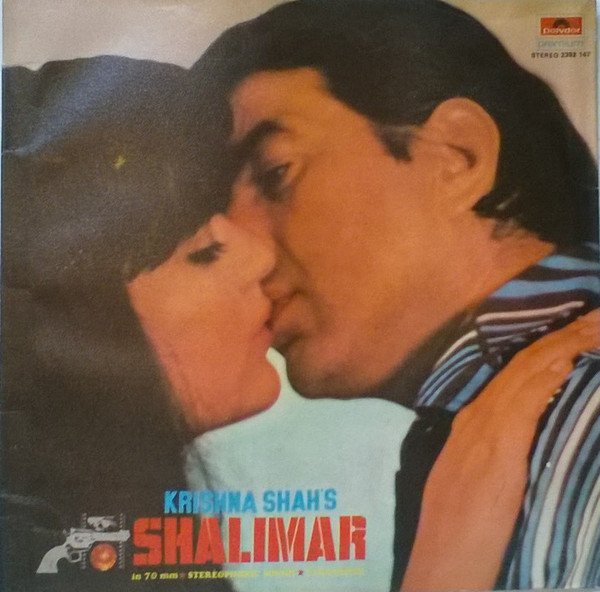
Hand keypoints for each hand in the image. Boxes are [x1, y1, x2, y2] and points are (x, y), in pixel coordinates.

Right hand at [401, 309, 599, 590]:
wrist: (443, 555)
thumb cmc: (457, 525)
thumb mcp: (467, 476)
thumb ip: (489, 448)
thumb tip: (514, 431)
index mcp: (470, 423)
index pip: (511, 374)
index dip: (543, 348)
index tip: (573, 330)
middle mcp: (477, 417)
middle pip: (522, 366)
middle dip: (560, 337)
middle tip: (593, 314)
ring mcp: (486, 429)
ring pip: (527, 374)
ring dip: (564, 346)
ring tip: (593, 325)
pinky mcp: (499, 446)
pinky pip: (527, 399)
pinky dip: (549, 375)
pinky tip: (571, 358)